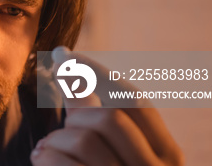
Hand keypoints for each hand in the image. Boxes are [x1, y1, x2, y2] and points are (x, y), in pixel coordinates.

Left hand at [30, 46, 183, 165]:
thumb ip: (98, 118)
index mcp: (167, 157)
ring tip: (47, 150)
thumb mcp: (119, 155)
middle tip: (63, 124)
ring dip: (54, 140)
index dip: (96, 72)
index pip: (135, 101)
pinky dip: (45, 156)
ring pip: (81, 139)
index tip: (65, 55)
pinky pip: (59, 165)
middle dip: (75, 113)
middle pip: (107, 117)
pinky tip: (43, 160)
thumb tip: (67, 66)